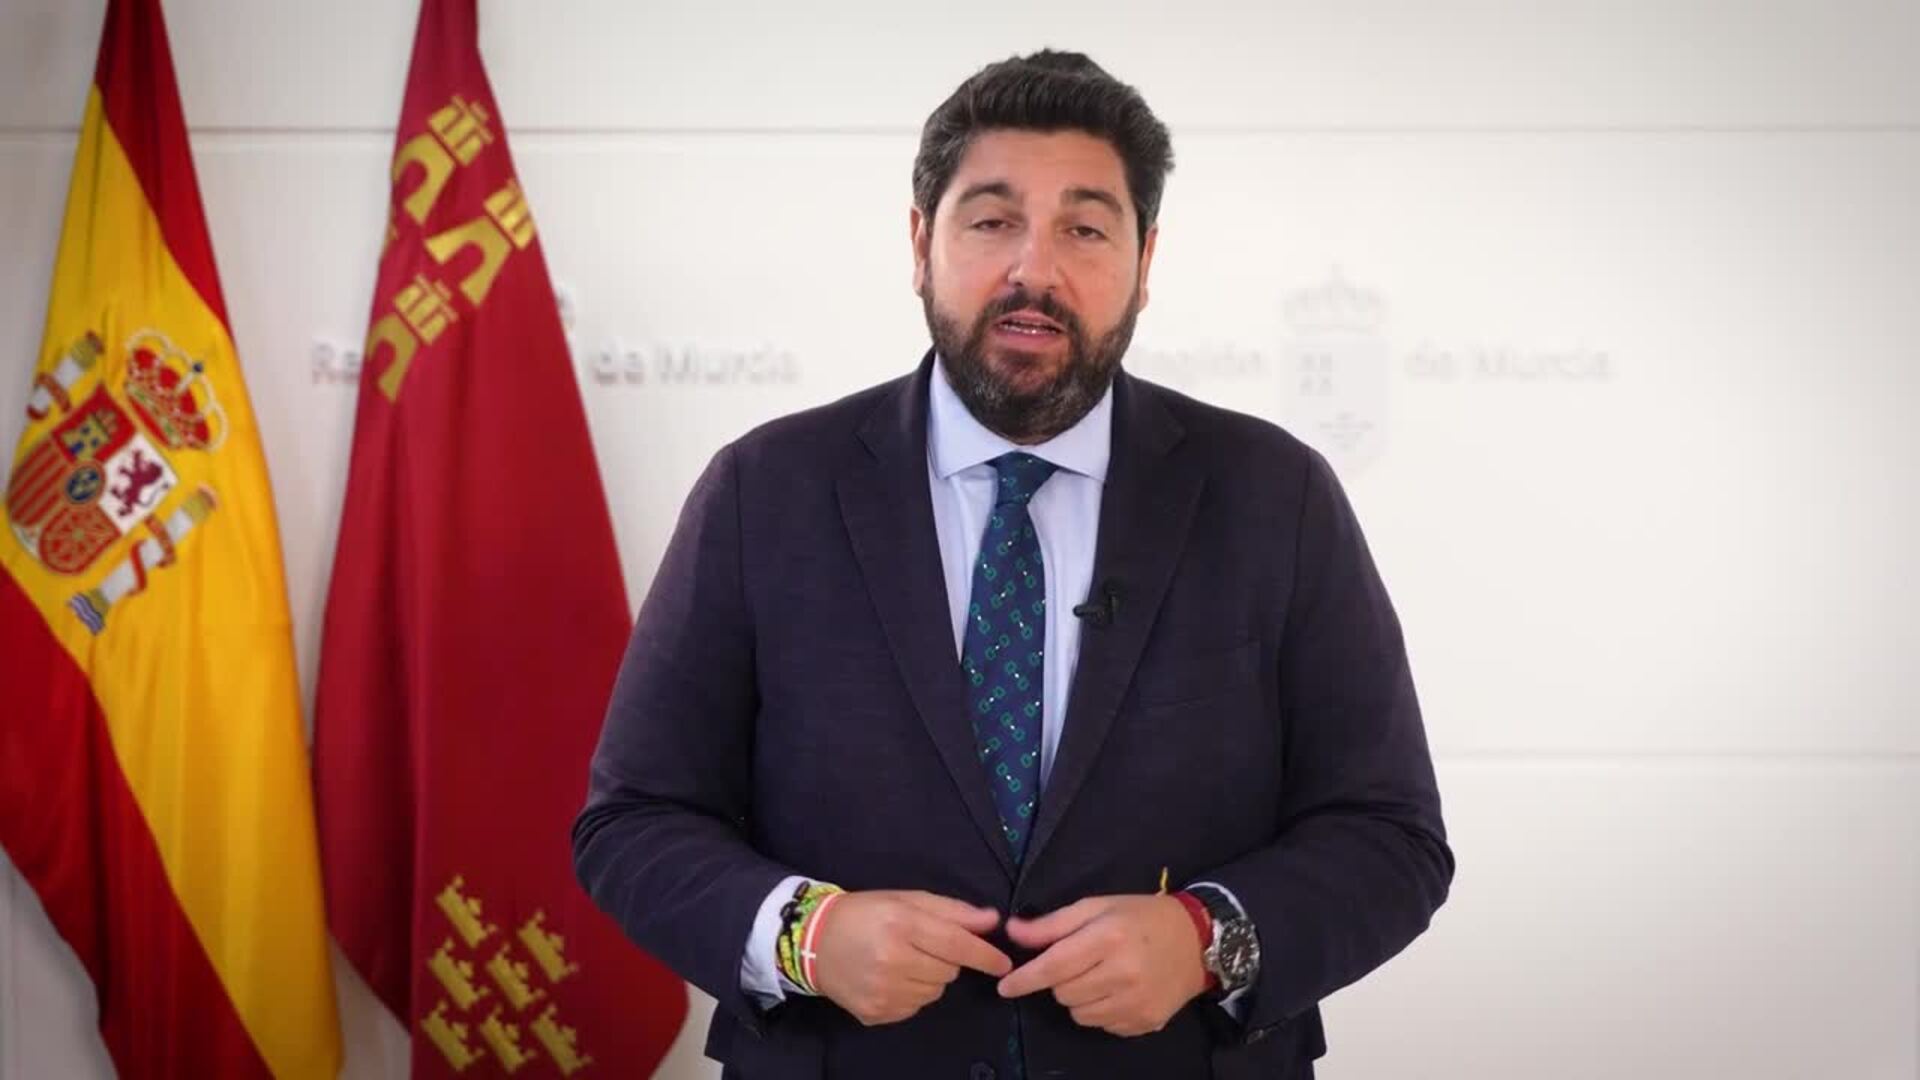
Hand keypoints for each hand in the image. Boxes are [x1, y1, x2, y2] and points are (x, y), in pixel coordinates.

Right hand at [810, 890, 1012, 1026]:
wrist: (814, 941)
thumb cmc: (866, 913)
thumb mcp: (907, 899)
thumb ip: (952, 910)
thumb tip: (992, 921)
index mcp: (901, 924)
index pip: (957, 945)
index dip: (985, 956)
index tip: (1003, 964)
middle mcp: (892, 960)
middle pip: (949, 970)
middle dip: (946, 959)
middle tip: (921, 946)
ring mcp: (883, 991)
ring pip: (935, 991)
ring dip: (930, 977)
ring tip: (903, 961)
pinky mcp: (876, 1012)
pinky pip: (915, 1007)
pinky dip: (912, 993)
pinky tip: (891, 977)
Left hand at [996, 895, 1209, 1036]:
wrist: (1196, 940)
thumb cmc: (1140, 917)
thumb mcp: (1097, 906)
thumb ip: (1053, 923)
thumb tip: (1012, 932)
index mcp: (1109, 938)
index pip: (1054, 966)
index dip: (1025, 979)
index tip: (1005, 987)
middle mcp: (1123, 973)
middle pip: (1063, 993)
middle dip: (1060, 980)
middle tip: (1079, 963)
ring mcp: (1136, 1002)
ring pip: (1079, 1014)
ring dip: (1078, 998)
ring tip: (1099, 976)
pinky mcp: (1145, 1021)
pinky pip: (1102, 1025)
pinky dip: (1100, 1011)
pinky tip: (1117, 991)